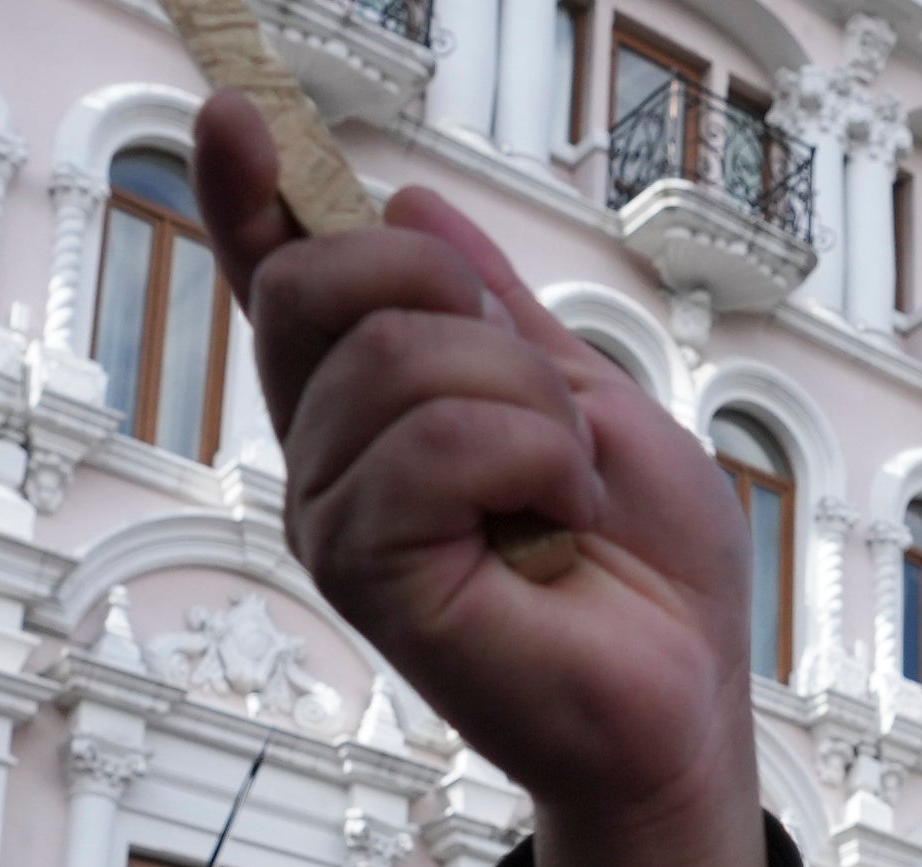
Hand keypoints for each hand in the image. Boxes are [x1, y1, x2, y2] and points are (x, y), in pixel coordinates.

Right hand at [189, 95, 763, 866]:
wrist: (683, 702)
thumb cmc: (649, 576)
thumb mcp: (592, 400)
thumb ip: (500, 315)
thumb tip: (409, 208)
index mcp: (377, 408)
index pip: (287, 285)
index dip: (254, 195)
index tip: (237, 110)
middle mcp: (332, 455)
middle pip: (325, 283)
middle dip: (458, 303)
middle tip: (545, 401)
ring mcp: (336, 515)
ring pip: (396, 359)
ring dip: (526, 407)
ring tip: (566, 490)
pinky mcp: (365, 573)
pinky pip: (432, 446)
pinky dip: (529, 462)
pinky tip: (556, 524)